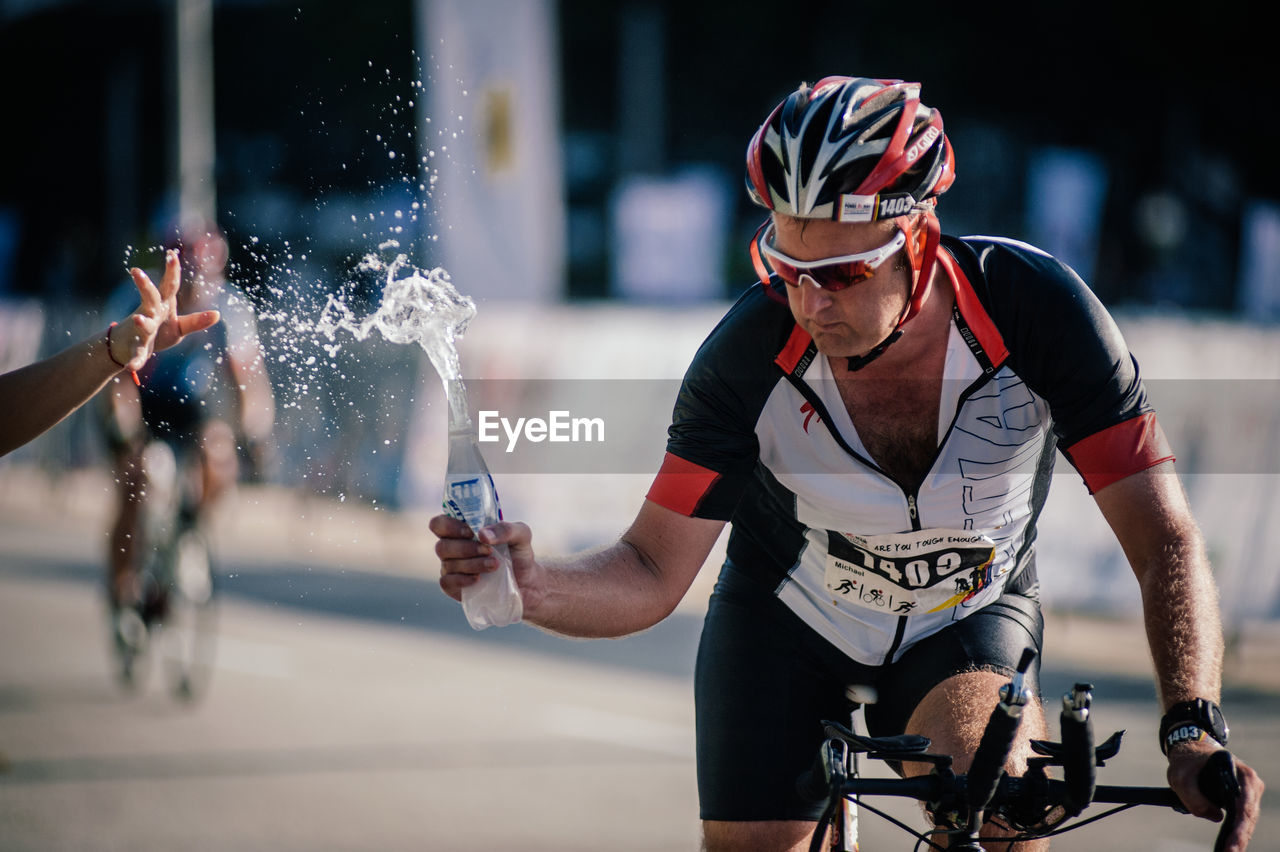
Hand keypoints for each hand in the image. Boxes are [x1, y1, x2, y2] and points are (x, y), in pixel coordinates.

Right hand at [109, 249, 220, 371]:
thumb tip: (217, 314)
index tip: (172, 253)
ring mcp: (141, 329)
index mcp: (162, 305)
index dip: (172, 270)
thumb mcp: (179, 327)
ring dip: (141, 322)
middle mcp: (150, 313)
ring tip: (139, 319)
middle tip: (136, 271)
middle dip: (144, 285)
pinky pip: (135, 354)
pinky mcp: (135, 348)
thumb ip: (196, 321)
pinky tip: (133, 367)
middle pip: (149, 297)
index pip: (169, 285)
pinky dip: (135, 360)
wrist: (130, 347)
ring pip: (140, 323)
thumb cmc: (159, 331)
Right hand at [429, 515, 539, 606]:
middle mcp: (452, 548)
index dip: (449, 526)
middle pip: (442, 546)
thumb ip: (506, 529)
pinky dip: (462, 580)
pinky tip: (478, 579)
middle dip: (467, 548)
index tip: (471, 532)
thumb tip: (482, 535)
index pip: (439, 524)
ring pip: (448, 564)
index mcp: (462, 530)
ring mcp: (451, 569)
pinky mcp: (454, 587)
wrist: (527, 583)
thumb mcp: (521, 535)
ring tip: (494, 565)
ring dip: (472, 564)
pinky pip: (447, 583)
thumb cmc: (518, 554)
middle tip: (489, 551)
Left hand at [1168, 744, 1262, 850]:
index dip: (1239, 828)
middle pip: (1249, 816)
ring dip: (1239, 837)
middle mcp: (1250, 783)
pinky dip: (1236, 832)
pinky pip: (1240, 818)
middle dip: (1240, 838)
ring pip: (1246, 820)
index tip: (1232, 843)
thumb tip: (1215, 817)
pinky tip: (1230, 845)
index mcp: (1241, 773)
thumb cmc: (1187, 761)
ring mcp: (1248, 792)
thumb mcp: (1180, 777)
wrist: (1191, 751)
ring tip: (1230, 851)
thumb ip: (1193, 797)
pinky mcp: (1242, 799)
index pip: (1244, 806)